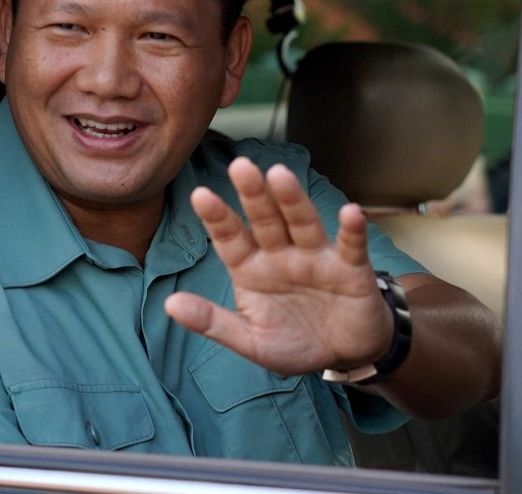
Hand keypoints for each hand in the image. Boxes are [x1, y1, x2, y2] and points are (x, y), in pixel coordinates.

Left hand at [164, 156, 394, 376]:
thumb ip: (212, 322)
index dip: (217, 218)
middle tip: (240, 166)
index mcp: (252, 268)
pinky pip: (349, 246)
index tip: (200, 195)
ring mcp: (316, 257)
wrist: (345, 354)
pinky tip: (350, 212)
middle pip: (265, 220)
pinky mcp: (350, 268)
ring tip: (280, 175)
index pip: (230, 238)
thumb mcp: (250, 340)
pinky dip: (351, 230)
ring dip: (292, 199)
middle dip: (253, 195)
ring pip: (302, 223)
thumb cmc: (294, 341)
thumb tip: (170, 305)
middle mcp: (282, 254)